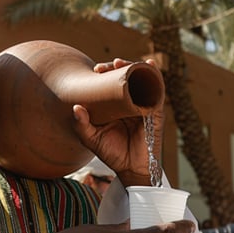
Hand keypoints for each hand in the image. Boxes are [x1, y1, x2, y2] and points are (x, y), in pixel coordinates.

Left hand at [72, 58, 162, 186]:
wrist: (130, 169)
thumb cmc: (112, 153)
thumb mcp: (92, 139)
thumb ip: (82, 125)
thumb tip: (75, 107)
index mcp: (116, 105)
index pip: (112, 83)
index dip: (105, 73)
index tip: (96, 70)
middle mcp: (131, 102)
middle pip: (126, 78)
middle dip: (116, 67)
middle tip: (104, 67)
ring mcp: (144, 105)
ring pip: (140, 80)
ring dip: (133, 67)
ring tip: (120, 63)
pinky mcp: (156, 112)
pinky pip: (158, 91)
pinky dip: (155, 77)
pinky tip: (149, 65)